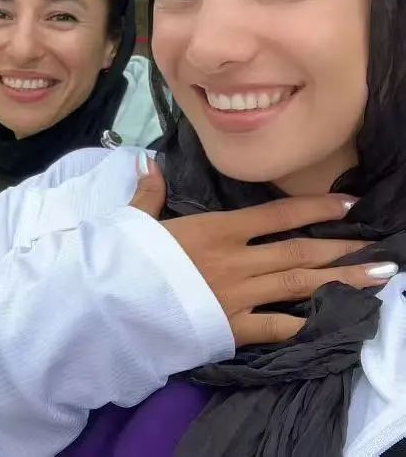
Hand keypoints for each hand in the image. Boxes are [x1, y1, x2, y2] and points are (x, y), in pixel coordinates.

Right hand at [130, 155, 395, 346]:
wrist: (112, 300)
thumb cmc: (124, 257)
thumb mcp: (135, 219)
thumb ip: (149, 193)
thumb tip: (149, 164)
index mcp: (216, 230)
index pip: (277, 214)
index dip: (316, 207)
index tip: (349, 204)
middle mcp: (236, 260)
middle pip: (299, 251)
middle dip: (342, 249)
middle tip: (379, 250)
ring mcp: (237, 295)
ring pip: (300, 285)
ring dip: (341, 282)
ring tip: (376, 280)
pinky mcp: (231, 327)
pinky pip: (277, 327)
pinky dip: (303, 324)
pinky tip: (330, 322)